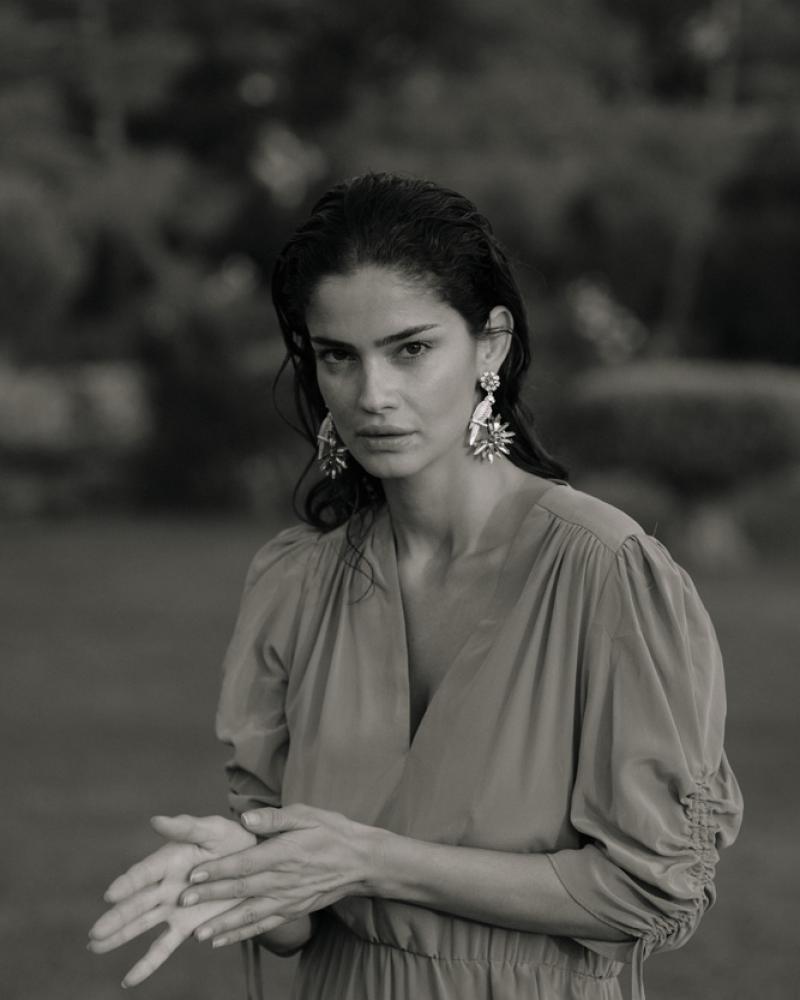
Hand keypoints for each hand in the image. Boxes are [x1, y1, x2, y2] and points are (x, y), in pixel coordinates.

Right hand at [87, 814, 254, 986]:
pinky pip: (162, 948)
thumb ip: (186, 827)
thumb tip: (156, 819)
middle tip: (94, 933)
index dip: (128, 883)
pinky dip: (146, 964)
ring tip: (94, 947)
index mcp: (169, 859)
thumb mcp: (213, 829)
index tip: (111, 895)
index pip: (144, 873)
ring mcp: (173, 908)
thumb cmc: (232, 839)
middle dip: (116, 918)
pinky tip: (128, 981)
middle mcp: (165, 885)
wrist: (255, 863)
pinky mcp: (185, 926)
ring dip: (119, 936)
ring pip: (141, 925)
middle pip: (137, 903)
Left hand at [181, 803, 377, 946]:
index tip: (194, 874)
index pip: (245, 863)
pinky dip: (241, 935)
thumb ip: (275, 817)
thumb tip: (246, 817)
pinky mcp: (292, 911)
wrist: (360, 861)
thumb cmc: (331, 831)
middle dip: (211, 896)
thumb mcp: (307, 814)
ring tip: (197, 933)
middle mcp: (283, 879)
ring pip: (250, 914)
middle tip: (183, 902)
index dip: (219, 870)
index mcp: (284, 852)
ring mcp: (288, 899)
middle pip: (242, 890)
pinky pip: (263, 926)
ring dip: (222, 924)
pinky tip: (220, 940)